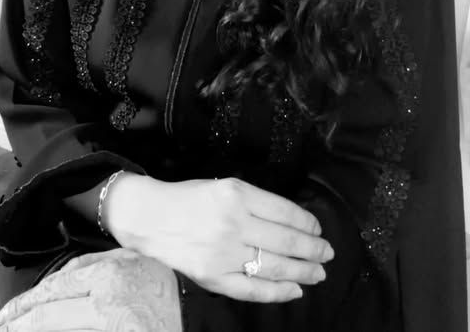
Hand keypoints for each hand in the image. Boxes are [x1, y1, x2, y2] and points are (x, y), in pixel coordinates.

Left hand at [0, 249, 181, 331]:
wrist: (196, 316)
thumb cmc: (165, 289)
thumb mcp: (132, 261)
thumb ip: (96, 261)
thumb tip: (60, 276)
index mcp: (109, 272)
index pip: (55, 287)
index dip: (25, 303)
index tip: (8, 314)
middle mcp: (106, 299)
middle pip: (48, 315)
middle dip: (19, 325)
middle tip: (3, 330)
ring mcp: (111, 325)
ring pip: (58, 331)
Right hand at [108, 175, 333, 302]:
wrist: (149, 217)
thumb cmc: (189, 199)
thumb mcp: (224, 186)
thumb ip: (256, 202)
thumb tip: (294, 222)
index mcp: (237, 194)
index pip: (284, 211)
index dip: (307, 223)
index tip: (318, 229)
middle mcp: (233, 222)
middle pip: (285, 239)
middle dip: (313, 249)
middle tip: (328, 253)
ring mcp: (223, 252)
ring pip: (274, 266)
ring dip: (303, 271)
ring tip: (319, 273)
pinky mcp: (213, 277)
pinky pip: (253, 289)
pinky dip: (277, 292)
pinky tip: (294, 290)